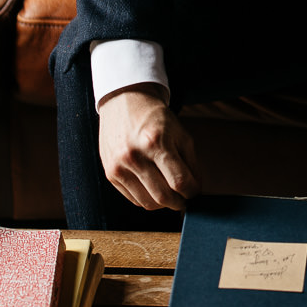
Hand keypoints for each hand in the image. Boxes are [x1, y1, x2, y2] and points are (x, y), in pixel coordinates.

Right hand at [97, 84, 200, 210]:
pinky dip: (147, 199)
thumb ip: (191, 164)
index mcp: (156, 142)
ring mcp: (119, 166)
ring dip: (163, 204)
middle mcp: (134, 155)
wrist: (125, 102)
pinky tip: (154, 189)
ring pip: (147, 202)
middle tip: (184, 199)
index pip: (179, 182)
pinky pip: (133, 198)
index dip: (191, 192)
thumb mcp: (181, 134)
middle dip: (179, 202)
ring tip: (170, 194)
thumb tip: (195, 191)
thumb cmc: (157, 119)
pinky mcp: (110, 173)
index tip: (194, 191)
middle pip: (163, 197)